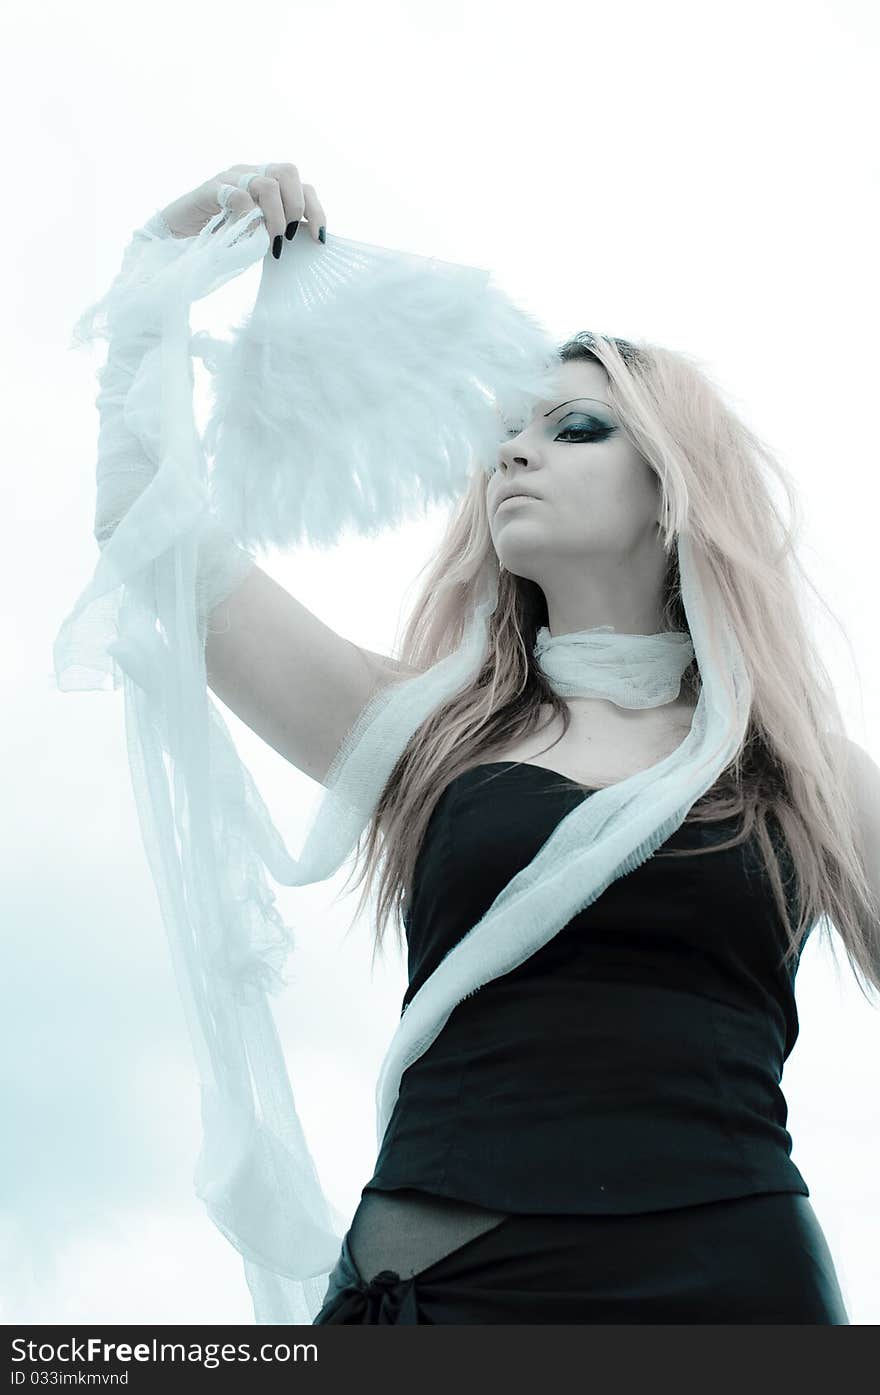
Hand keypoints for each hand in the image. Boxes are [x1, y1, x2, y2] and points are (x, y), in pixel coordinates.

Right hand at [159, 162, 326, 255]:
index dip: (315, 210)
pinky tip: (245, 229)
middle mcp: (251, 174)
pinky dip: (246, 212)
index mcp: (266, 183)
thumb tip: (306, 242)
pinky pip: (234, 192)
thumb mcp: (257, 236)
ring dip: (274, 216)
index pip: (302, 185)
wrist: (178, 238)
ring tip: (269, 240)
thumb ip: (278, 232)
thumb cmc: (220, 238)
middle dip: (294, 208)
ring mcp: (229, 178)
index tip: (318, 239)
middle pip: (288, 172)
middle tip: (284, 237)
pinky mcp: (208, 190)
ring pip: (266, 183)